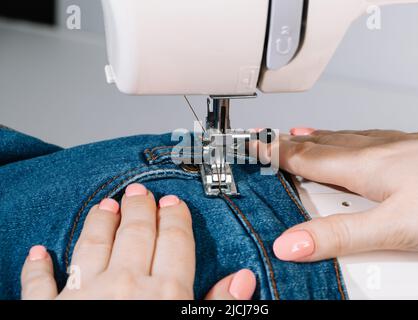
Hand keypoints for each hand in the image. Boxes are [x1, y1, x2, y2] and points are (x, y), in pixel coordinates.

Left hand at [21, 183, 255, 299]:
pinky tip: (39, 254)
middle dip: (140, 210)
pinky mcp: (47, 313)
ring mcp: (82, 297)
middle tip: (140, 192)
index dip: (175, 219)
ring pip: (91, 245)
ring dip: (99, 223)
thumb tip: (243, 278)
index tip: (173, 203)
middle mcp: (124, 286)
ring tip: (105, 206)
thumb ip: (219, 308)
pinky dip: (37, 269)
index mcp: (165, 295)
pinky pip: (39, 285)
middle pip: (135, 235)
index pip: (174, 243)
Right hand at [270, 128, 417, 261]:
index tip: (254, 146)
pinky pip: (377, 138)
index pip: (308, 158)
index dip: (276, 153)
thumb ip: (341, 236)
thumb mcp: (396, 228)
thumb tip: (291, 243)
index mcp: (367, 166)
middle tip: (271, 138)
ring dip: (322, 139)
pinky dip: (356, 138)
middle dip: (293, 142)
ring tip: (305, 135)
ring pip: (351, 138)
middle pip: (325, 144)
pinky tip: (366, 140)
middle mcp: (382, 150)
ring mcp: (406, 145)